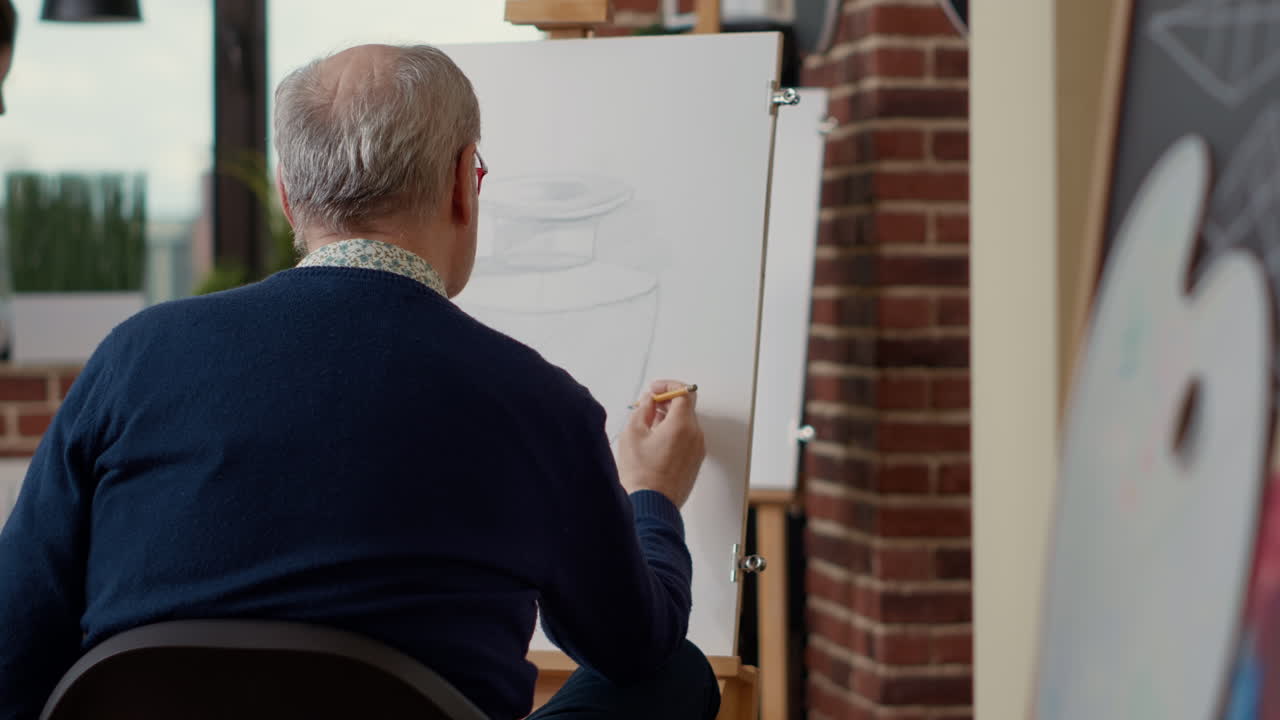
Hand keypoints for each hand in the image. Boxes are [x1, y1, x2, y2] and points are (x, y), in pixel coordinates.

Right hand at [615, 379, 705, 507]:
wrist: (651, 506)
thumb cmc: (640, 473)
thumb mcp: (633, 433)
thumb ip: (643, 409)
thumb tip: (649, 400)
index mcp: (682, 425)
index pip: (684, 392)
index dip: (668, 386)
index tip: (654, 390)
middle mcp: (695, 436)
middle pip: (686, 407)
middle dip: (666, 402)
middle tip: (647, 406)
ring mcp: (697, 450)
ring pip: (686, 423)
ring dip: (669, 418)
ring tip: (648, 425)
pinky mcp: (694, 462)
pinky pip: (687, 438)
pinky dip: (675, 432)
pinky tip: (655, 440)